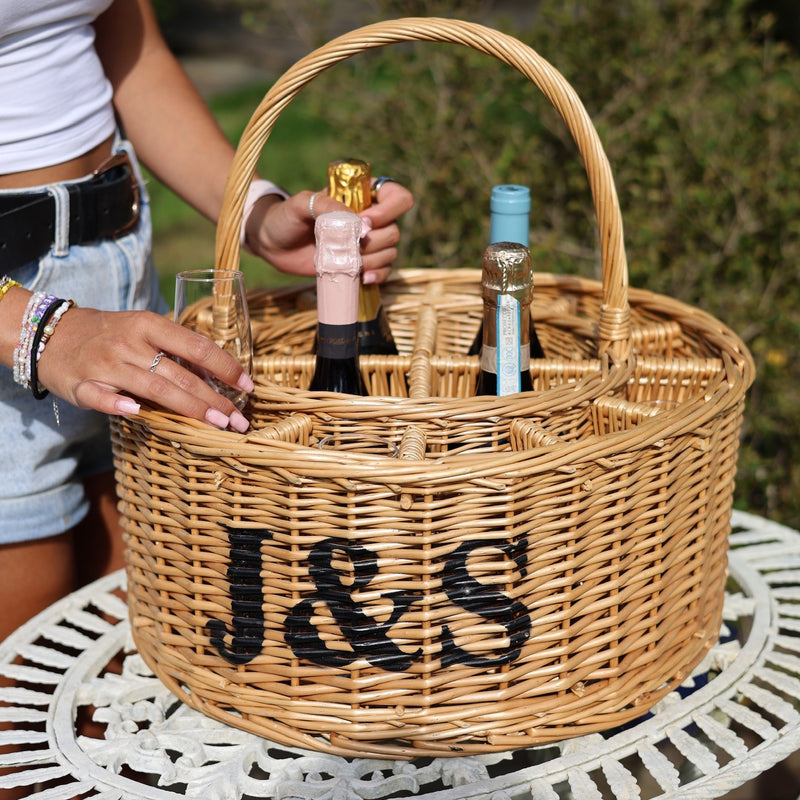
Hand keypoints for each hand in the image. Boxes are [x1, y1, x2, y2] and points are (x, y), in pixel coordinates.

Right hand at [36, 306, 253, 431]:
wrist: (50, 333)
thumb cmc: (111, 335)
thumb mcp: (146, 330)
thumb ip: (177, 349)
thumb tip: (221, 373)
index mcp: (149, 325)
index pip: (197, 346)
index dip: (225, 367)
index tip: (247, 386)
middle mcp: (129, 343)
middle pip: (180, 376)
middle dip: (214, 400)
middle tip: (238, 421)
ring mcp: (105, 365)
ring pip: (153, 390)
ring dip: (189, 410)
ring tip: (217, 425)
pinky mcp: (81, 384)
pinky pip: (102, 398)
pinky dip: (118, 405)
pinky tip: (138, 414)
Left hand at [244, 180, 413, 282]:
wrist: (274, 245)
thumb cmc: (286, 217)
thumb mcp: (301, 204)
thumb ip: (326, 205)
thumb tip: (356, 221)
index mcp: (361, 196)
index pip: (397, 196)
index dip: (387, 210)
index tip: (362, 221)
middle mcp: (370, 218)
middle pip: (394, 229)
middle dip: (373, 242)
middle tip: (349, 245)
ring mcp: (366, 242)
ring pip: (390, 251)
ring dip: (374, 260)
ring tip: (350, 264)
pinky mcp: (361, 263)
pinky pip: (384, 270)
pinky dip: (378, 275)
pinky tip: (363, 278)